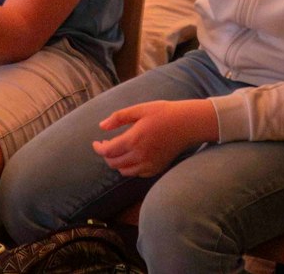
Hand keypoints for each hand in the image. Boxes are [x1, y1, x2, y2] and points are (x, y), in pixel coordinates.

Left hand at [91, 99, 215, 177]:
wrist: (187, 124)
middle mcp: (140, 155)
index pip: (107, 151)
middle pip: (113, 163)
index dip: (98, 148)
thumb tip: (101, 126)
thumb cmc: (163, 113)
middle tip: (106, 145)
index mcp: (133, 139)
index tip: (96, 143)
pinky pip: (137, 173)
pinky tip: (132, 156)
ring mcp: (149, 164)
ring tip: (118, 151)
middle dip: (106, 155)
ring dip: (117, 163)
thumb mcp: (139, 109)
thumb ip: (119, 118)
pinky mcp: (156, 169)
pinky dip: (130, 168)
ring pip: (124, 171)